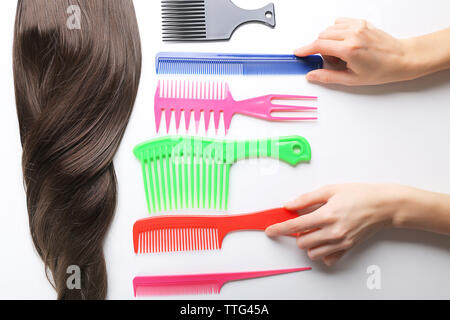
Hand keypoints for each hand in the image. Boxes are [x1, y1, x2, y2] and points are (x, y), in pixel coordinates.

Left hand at [265, 184, 401, 265]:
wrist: (384, 205)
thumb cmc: (359, 194)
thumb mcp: (330, 190)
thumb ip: (306, 199)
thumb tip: (289, 205)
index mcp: (326, 215)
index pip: (295, 226)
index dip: (279, 229)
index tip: (270, 231)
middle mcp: (333, 232)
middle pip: (302, 242)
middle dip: (297, 234)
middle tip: (303, 223)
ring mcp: (341, 242)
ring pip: (313, 253)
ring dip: (309, 244)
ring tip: (315, 231)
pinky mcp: (348, 247)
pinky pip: (329, 258)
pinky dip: (323, 252)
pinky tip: (325, 240)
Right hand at [295, 18, 422, 85]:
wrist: (402, 59)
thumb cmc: (382, 70)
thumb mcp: (352, 79)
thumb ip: (328, 77)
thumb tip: (311, 76)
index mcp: (349, 49)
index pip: (319, 45)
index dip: (305, 49)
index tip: (299, 53)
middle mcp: (353, 34)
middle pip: (322, 36)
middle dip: (320, 49)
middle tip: (333, 61)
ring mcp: (358, 26)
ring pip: (329, 29)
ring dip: (328, 40)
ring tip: (341, 53)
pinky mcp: (361, 22)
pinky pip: (339, 22)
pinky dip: (336, 31)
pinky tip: (344, 42)